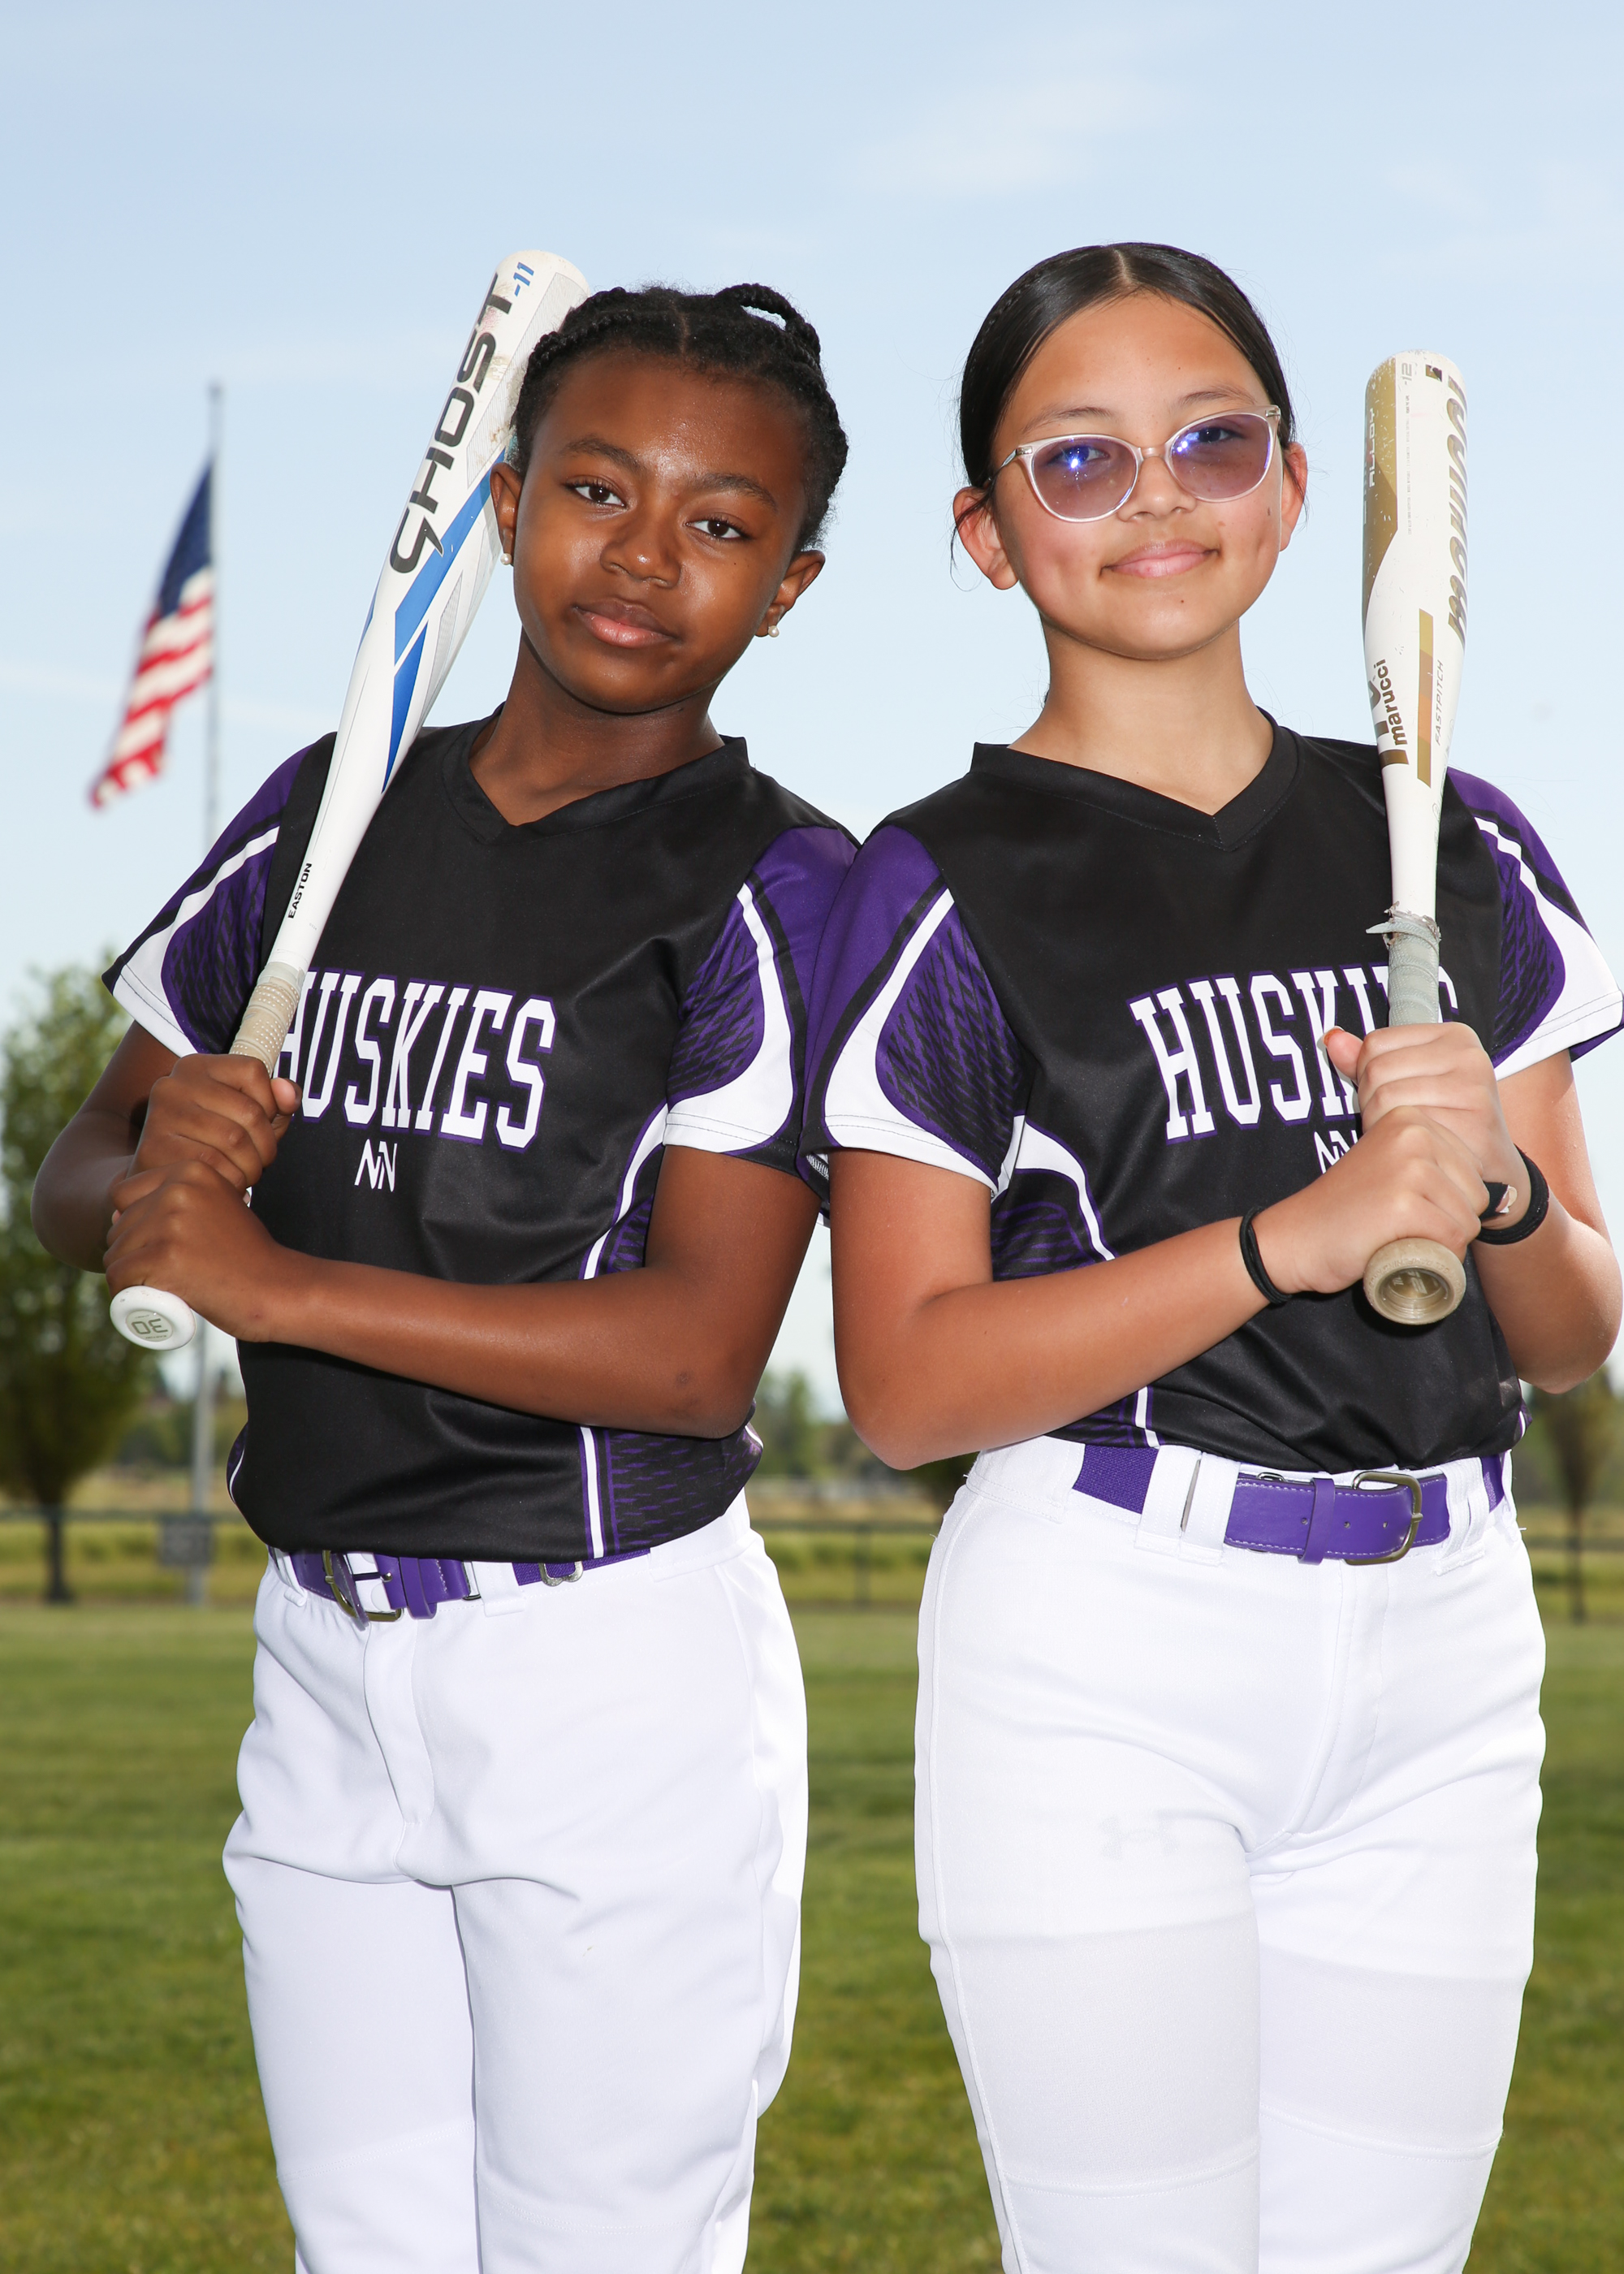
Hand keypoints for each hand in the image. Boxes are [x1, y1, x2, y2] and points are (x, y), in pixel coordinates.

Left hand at [105, 1159, 302, 1340]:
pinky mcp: (163, 1256)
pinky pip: (119, 1275)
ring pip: (115, 1251)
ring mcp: (170, 1222)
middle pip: (119, 1224)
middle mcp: (178, 1190)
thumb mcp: (217, 1207)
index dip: (134, 1222)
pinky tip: (144, 1298)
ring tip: (160, 1284)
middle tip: (164, 1271)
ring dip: (129, 1273)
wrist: (275, 1287)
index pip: (124, 1192)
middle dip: (132, 1251)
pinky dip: (124, 1293)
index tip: (159, 1244)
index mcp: (191, 1171)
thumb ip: (177, 1200)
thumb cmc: (245, 1254)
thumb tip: (114, 1213)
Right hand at [128, 1055, 298, 1200]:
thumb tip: (287, 1093)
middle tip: (260, 1163)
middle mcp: (174, 1084)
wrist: (156, 1178)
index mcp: (196, 1066)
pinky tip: (227, 1184)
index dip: (271, 1104)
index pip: (253, 1071)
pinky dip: (232, 1181)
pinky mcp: (154, 1147)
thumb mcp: (248, 1117)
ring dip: (252, 1168)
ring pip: (235, 1141)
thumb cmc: (211, 1144)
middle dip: (267, 1147)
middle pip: (249, 1111)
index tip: (262, 1127)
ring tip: (246, 1174)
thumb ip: (277, 1101)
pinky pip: (214, 1165)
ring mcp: (161, 1114)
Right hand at [1252, 1105, 1489, 1296]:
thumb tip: (1505, 1195)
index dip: (1445, 1202)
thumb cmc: (1348, 1211)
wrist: (1296, 1238)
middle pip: (1476, 1194)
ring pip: (1468, 1220)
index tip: (1402, 1205)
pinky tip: (1399, 1250)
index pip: (1472, 1170)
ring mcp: (1409, 1167)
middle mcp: (1413, 1133)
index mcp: (1411, 1117)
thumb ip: (1435, 1163)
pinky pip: (1452, 1240)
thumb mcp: (1391, 1167)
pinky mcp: (1404, 1203)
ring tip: (1397, 1236)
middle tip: (1400, 1226)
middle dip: (1448, 1222)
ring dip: (1441, 1242)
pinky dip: (1434, 1257)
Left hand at [1324, 1023, 1525, 1217]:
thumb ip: (1369, 1061)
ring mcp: (1475, 1088)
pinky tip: (1413, 1151)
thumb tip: (1332, 1039)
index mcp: (1453, 1036)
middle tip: (1387, 1123)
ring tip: (1399, 1136)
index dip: (1365, 1075)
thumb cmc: (1443, 1121)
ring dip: (1379, 1125)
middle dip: (1368, 1102)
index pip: (1375, 1043)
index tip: (1384, 1096)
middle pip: (1377, 1070)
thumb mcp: (1408, 1082)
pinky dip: (1399, 1144)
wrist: (1491, 1170)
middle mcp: (1469, 1055)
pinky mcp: (1476, 1124)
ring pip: (1386, 1099)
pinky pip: (1407, 1129)